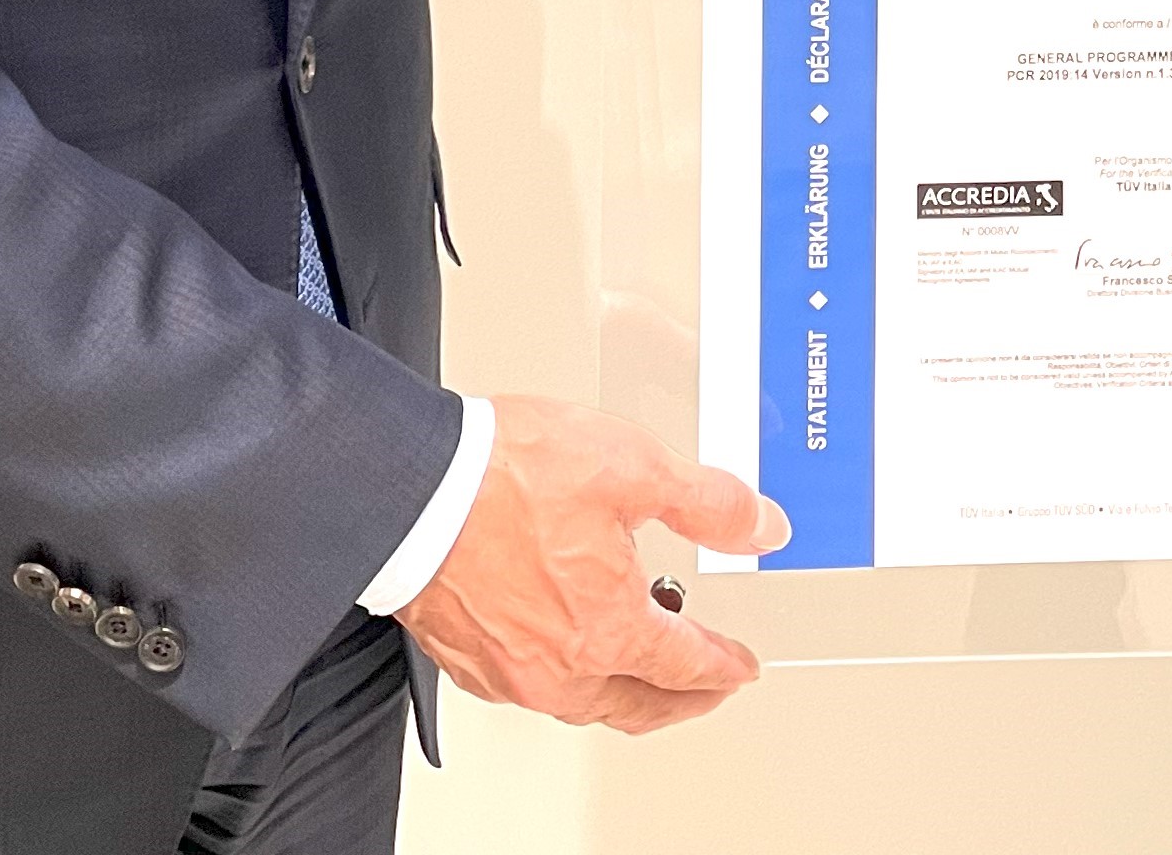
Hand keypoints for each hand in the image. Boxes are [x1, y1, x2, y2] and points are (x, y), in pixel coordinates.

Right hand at [394, 394, 787, 734]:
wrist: (410, 486)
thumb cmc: (505, 476)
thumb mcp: (635, 467)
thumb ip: (708, 503)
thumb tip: (762, 527)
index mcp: (609, 628)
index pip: (687, 664)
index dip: (724, 666)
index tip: (740, 668)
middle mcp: (560, 666)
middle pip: (638, 704)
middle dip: (682, 700)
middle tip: (707, 689)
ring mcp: (508, 670)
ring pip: (583, 702)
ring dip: (623, 690)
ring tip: (639, 662)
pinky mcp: (466, 657)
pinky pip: (532, 687)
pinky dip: (566, 674)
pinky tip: (565, 646)